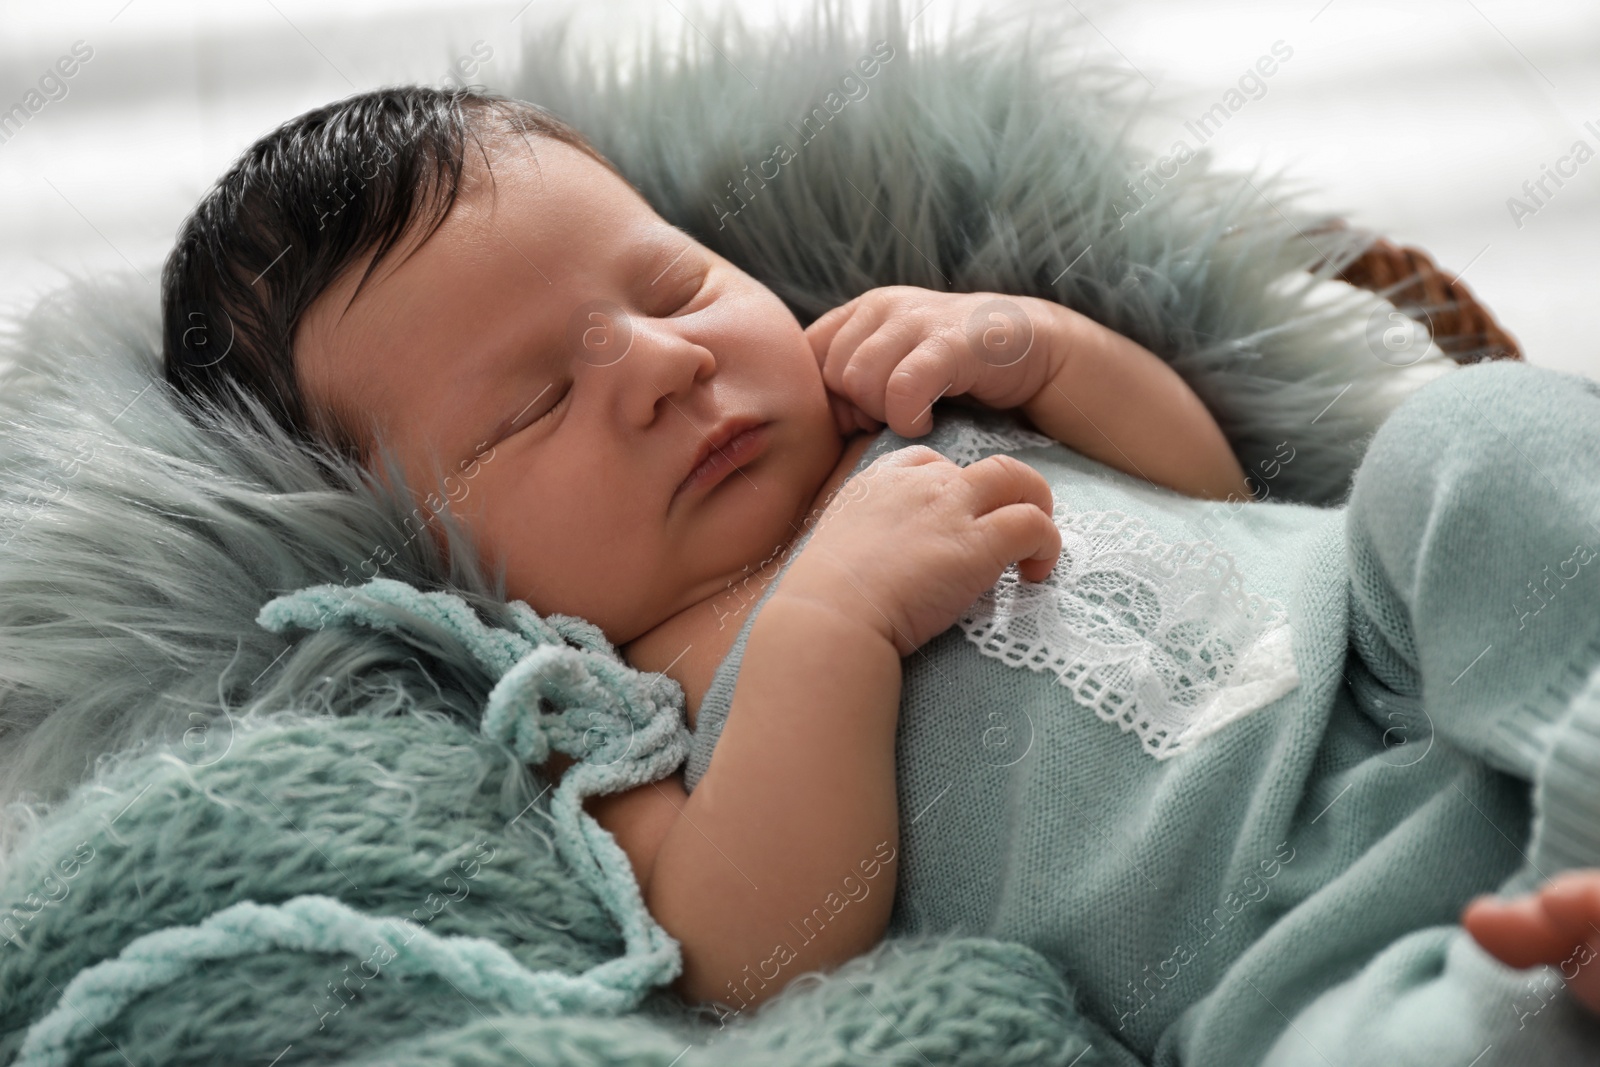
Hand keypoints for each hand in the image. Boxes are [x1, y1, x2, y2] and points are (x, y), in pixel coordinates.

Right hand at [775, 445, 1060, 656]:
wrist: (830, 614)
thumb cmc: (825, 598)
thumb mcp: (838, 545)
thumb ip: (868, 538)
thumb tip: (885, 562)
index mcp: (880, 482)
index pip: (931, 462)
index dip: (955, 488)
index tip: (957, 522)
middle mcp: (920, 484)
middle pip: (985, 467)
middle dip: (1011, 492)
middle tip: (1012, 530)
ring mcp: (951, 508)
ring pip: (1018, 480)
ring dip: (1038, 508)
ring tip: (1036, 549)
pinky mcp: (978, 542)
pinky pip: (1034, 524)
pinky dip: (1048, 545)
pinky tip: (1034, 575)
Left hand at [805, 286, 1064, 437]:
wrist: (1027, 348)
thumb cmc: (951, 372)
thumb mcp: (890, 368)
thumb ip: (847, 383)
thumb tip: (811, 420)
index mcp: (859, 312)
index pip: (806, 358)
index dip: (825, 398)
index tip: (857, 417)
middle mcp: (882, 307)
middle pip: (832, 374)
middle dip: (857, 409)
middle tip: (891, 418)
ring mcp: (916, 319)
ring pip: (860, 380)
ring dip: (883, 414)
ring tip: (910, 417)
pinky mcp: (950, 341)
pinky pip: (903, 388)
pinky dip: (908, 417)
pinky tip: (926, 422)